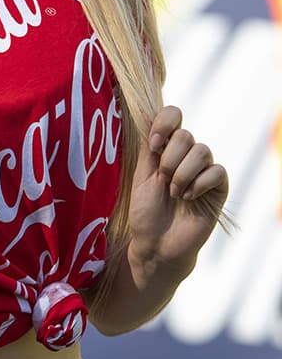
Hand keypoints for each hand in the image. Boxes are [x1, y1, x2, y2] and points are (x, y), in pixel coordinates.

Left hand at [127, 105, 228, 275]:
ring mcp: (203, 171)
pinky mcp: (218, 188)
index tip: (154, 144)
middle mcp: (186, 156)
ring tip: (174, 194)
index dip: (165, 123)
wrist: (156, 245)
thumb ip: (148, 148)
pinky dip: (199, 184)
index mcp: (165, 149)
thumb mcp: (141, 176)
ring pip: (202, 151)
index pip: (173, 116)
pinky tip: (188, 199)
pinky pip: (216, 172)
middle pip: (186, 135)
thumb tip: (145, 114)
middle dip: (170, 159)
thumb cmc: (145, 213)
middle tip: (163, 181)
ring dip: (183, 174)